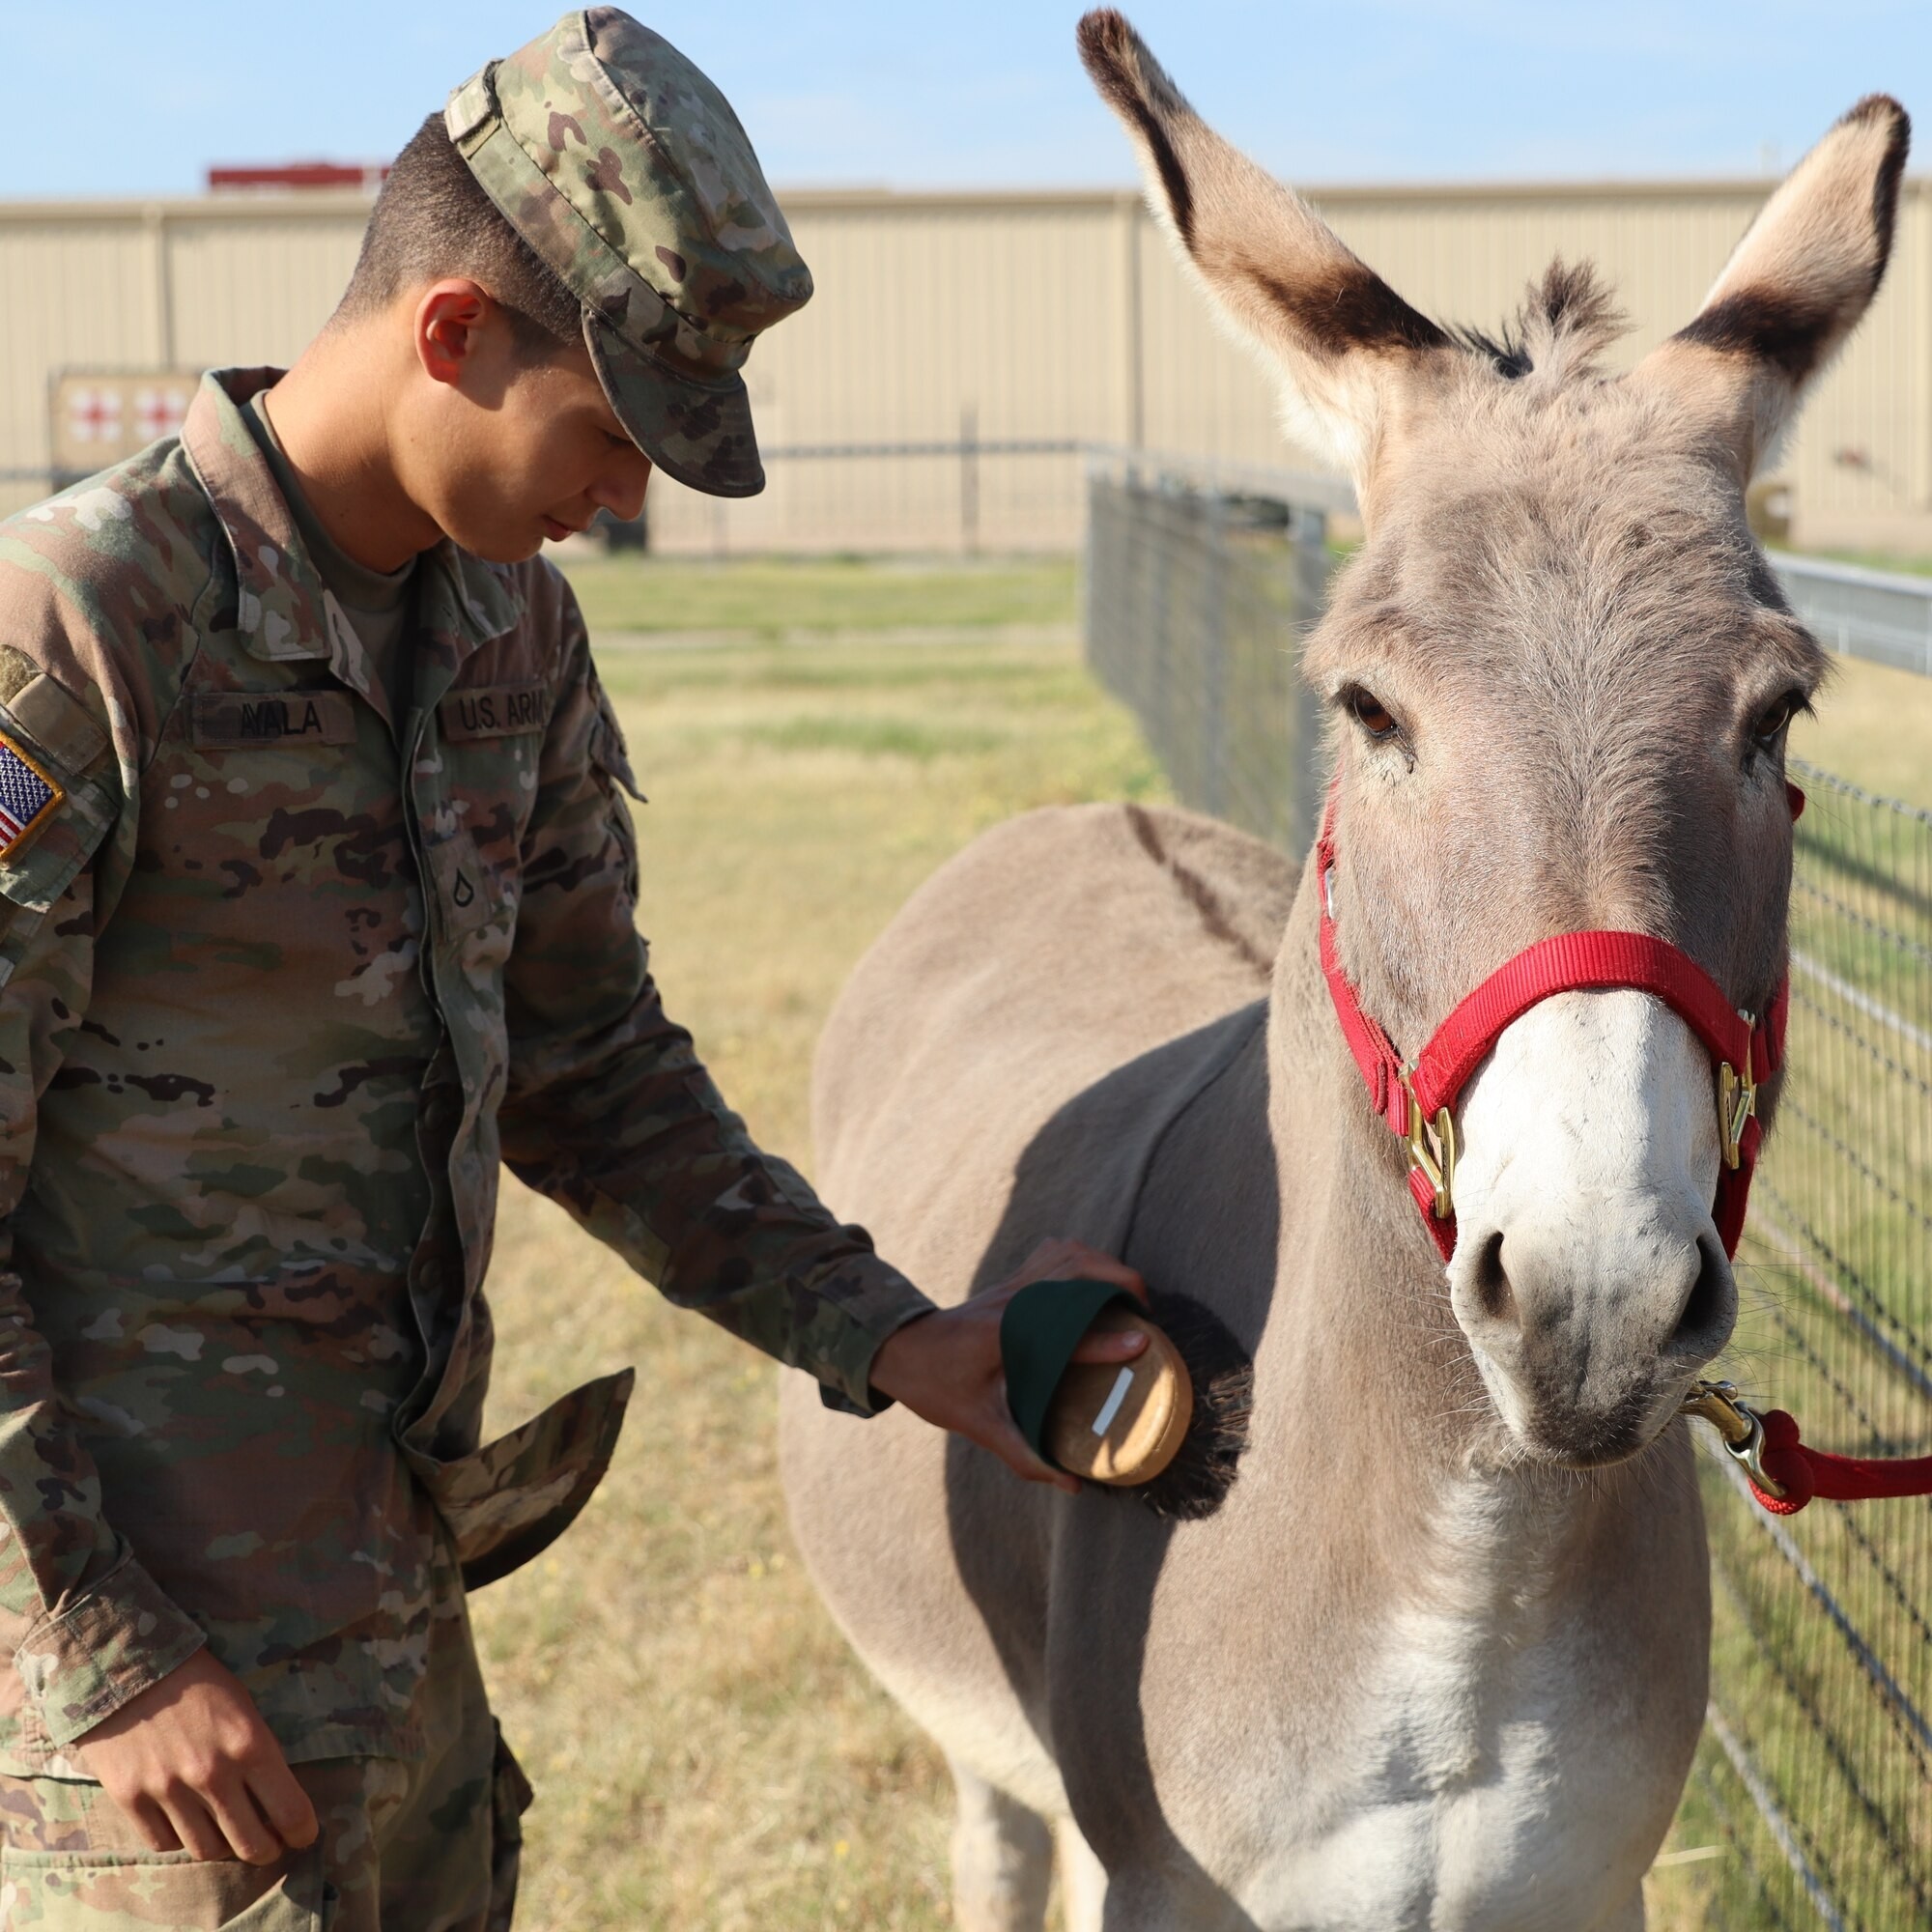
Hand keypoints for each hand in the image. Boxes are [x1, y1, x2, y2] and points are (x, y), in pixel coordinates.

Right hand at [78, 1647, 318, 1864]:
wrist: (123, 1662)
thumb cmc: (194, 1676)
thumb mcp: (241, 1704)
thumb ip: (255, 1750)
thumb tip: (272, 1793)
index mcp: (250, 1743)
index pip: (290, 1809)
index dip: (302, 1830)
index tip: (304, 1834)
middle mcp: (212, 1773)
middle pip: (250, 1843)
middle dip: (267, 1850)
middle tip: (270, 1845)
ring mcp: (169, 1789)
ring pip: (207, 1849)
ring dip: (223, 1847)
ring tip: (228, 1835)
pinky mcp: (131, 1798)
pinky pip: (164, 1842)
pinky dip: (179, 1838)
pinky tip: (186, 1822)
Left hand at [867, 1237, 1150, 1493]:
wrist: (900, 1348)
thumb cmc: (936, 1387)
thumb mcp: (979, 1426)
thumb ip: (1026, 1456)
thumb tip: (1073, 1486)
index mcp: (1004, 1335)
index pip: (1066, 1332)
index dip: (1107, 1340)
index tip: (1142, 1342)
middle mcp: (1011, 1300)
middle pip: (1076, 1270)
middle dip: (1119, 1281)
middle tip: (1147, 1312)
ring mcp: (1011, 1284)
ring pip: (1068, 1253)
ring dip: (1105, 1265)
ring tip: (1131, 1294)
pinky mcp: (1011, 1279)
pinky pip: (1055, 1252)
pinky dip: (1084, 1257)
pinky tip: (1097, 1278)